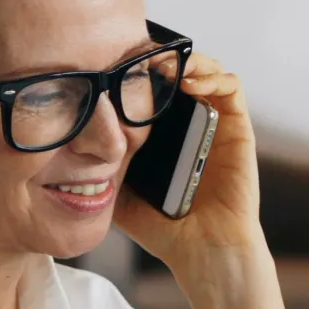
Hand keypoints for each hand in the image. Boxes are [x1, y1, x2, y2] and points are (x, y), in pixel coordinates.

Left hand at [112, 53, 261, 271]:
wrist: (202, 251)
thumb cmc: (165, 229)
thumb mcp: (120, 194)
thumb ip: (103, 170)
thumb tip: (69, 149)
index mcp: (165, 136)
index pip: (155, 88)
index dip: (138, 70)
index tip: (116, 64)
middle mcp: (191, 125)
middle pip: (181, 72)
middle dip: (161, 58)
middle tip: (138, 56)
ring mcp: (216, 124)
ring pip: (207, 70)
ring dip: (188, 60)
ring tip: (164, 66)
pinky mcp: (238, 129)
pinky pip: (232, 87)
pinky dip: (214, 75)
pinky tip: (191, 83)